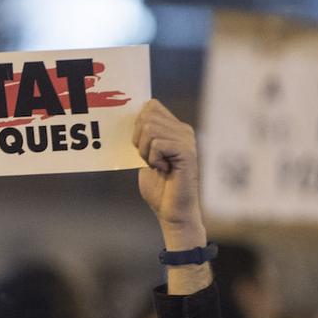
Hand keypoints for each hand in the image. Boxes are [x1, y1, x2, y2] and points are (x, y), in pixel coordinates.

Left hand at [133, 100, 205, 248]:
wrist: (172, 212)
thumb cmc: (159, 188)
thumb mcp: (145, 156)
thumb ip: (142, 136)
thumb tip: (130, 117)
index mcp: (175, 128)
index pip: (150, 105)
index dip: (137, 125)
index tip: (142, 147)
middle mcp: (184, 130)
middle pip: (147, 116)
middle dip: (139, 139)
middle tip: (150, 159)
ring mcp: (187, 140)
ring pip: (149, 129)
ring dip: (145, 151)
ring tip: (158, 165)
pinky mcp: (187, 152)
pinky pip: (157, 144)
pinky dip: (153, 158)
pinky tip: (164, 169)